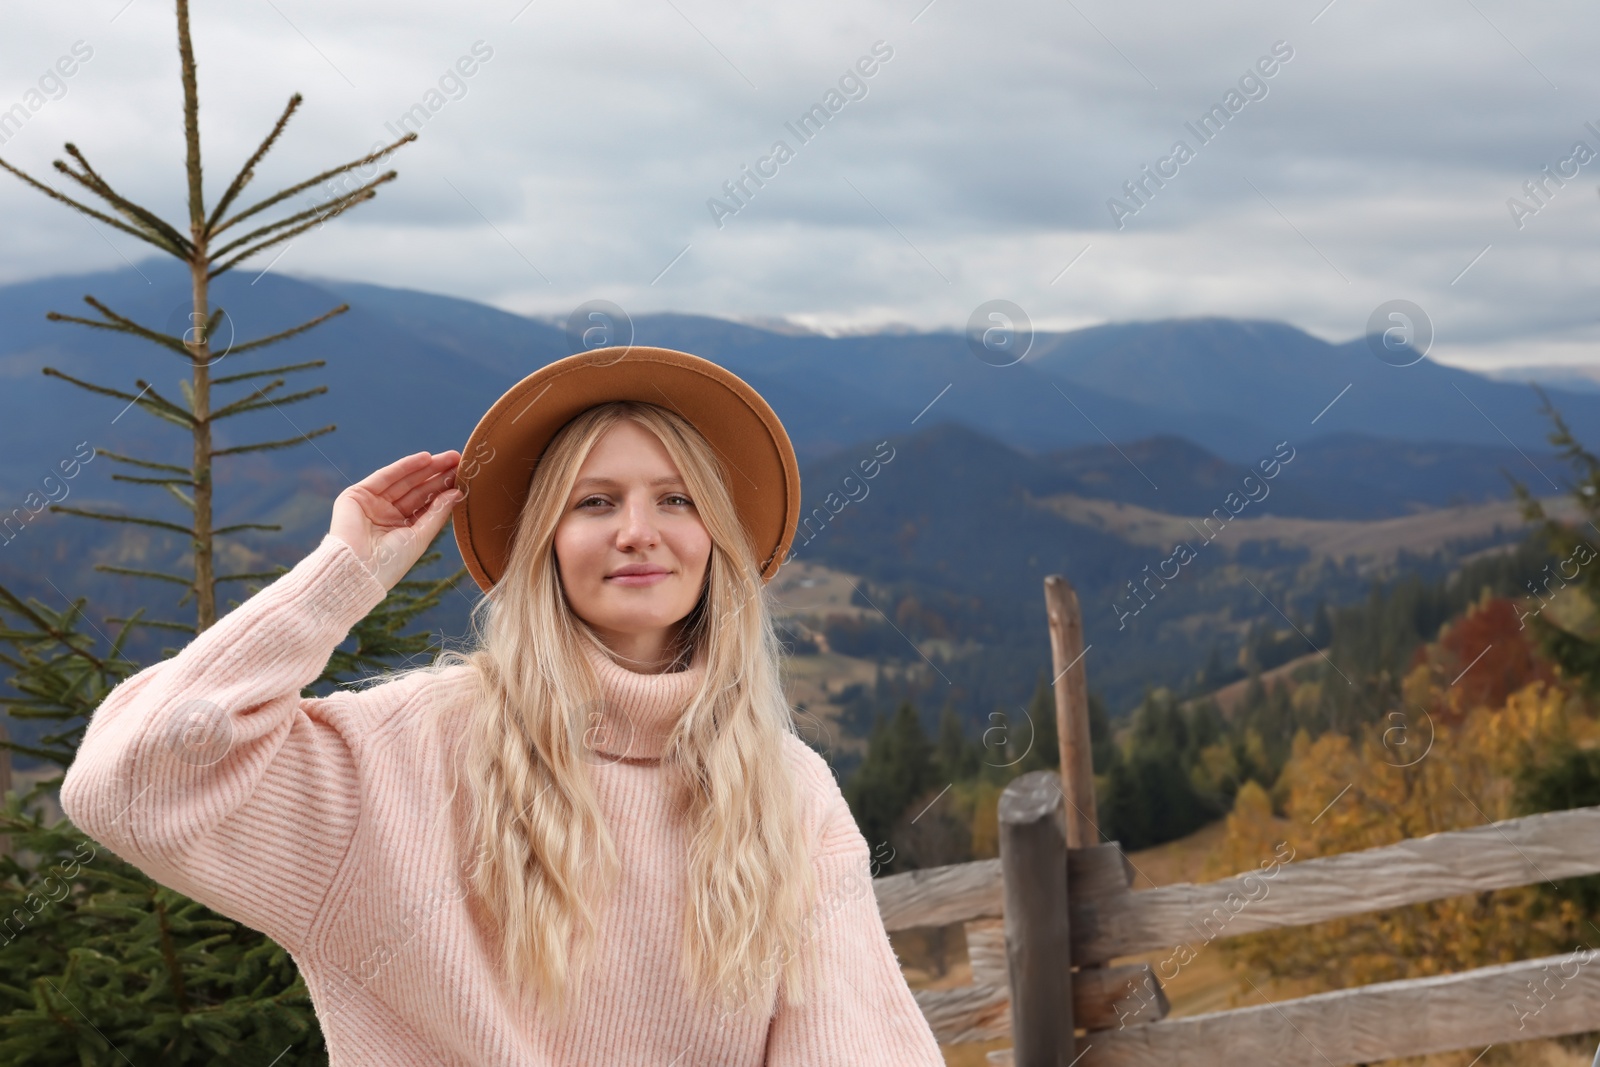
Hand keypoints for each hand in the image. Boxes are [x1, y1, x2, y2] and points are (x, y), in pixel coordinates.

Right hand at [329, 451, 462, 591]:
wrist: (358, 570)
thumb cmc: (390, 562)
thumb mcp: (420, 536)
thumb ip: (437, 513)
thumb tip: (457, 492)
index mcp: (401, 529)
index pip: (426, 504)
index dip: (444, 490)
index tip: (464, 477)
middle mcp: (387, 515)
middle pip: (417, 490)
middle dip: (438, 475)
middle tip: (460, 461)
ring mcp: (372, 504)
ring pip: (404, 481)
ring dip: (426, 468)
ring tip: (450, 458)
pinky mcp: (357, 495)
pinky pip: (385, 476)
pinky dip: (404, 466)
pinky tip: (425, 458)